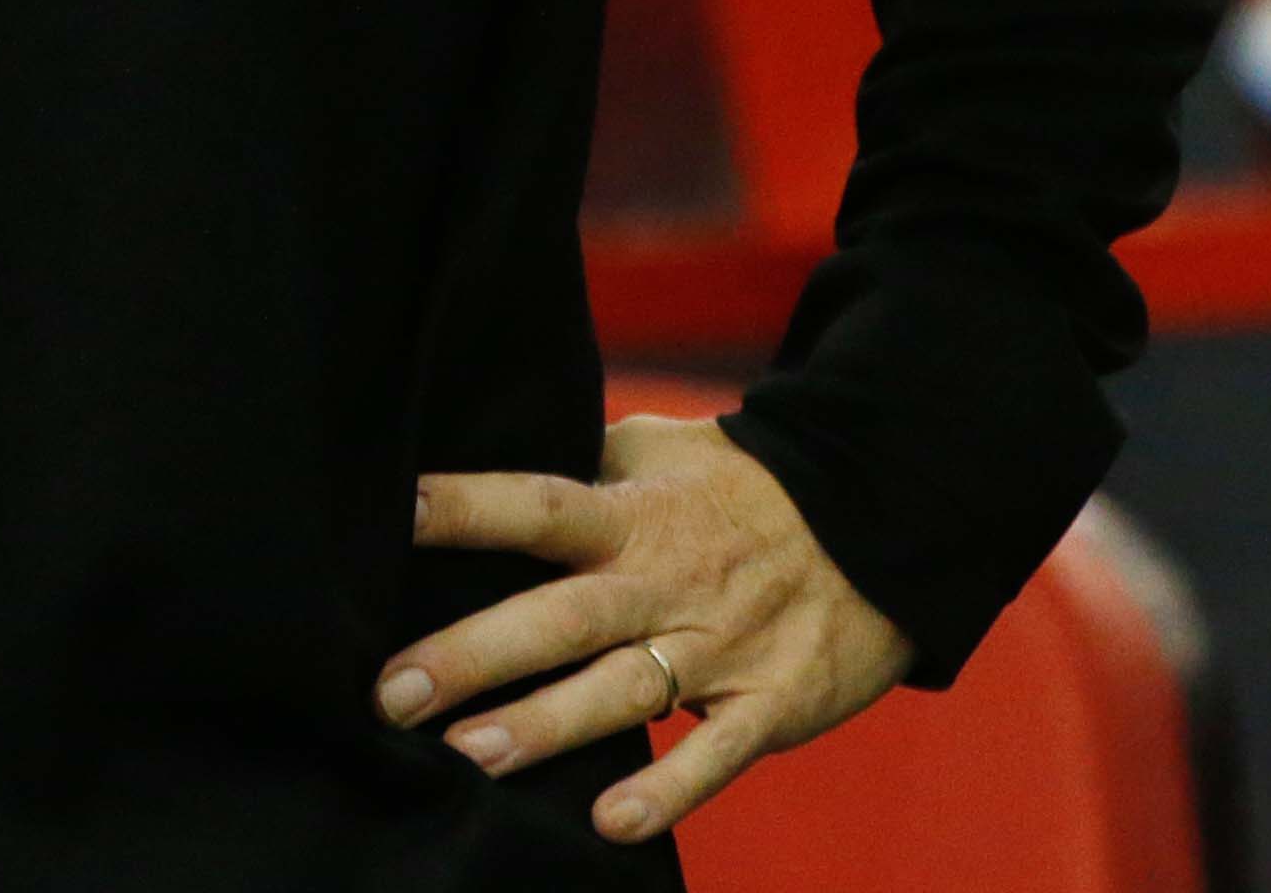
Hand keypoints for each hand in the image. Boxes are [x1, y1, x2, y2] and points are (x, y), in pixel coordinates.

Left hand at [377, 410, 913, 844]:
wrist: (880, 522)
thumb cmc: (744, 490)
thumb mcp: (662, 453)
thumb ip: (583, 466)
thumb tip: (491, 447)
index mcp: (633, 515)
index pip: (538, 505)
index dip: (466, 506)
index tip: (390, 514)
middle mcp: (666, 581)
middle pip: (561, 616)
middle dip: (474, 655)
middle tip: (391, 692)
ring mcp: (720, 647)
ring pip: (622, 691)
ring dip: (544, 727)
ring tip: (466, 759)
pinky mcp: (770, 704)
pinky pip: (716, 755)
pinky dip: (668, 789)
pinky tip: (610, 822)